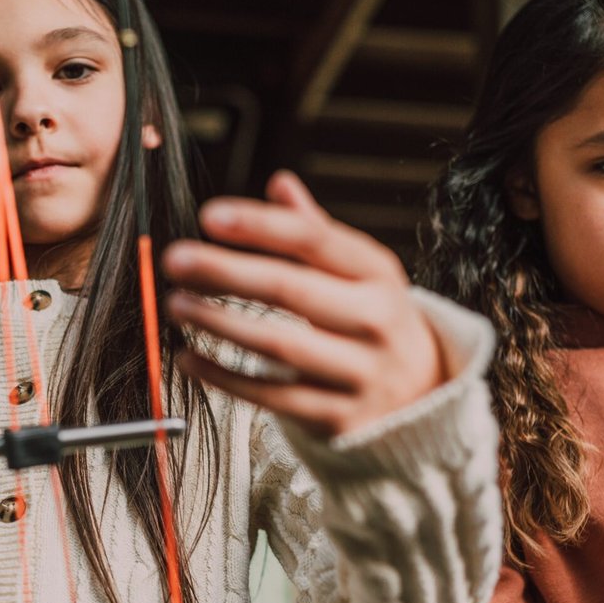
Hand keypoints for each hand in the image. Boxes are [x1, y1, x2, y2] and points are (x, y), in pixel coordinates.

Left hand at [161, 170, 454, 437]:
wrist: (426, 394)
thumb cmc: (375, 321)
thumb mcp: (362, 272)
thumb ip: (317, 232)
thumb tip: (280, 184)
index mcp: (378, 273)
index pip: (314, 240)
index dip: (260, 226)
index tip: (210, 216)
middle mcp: (376, 320)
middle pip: (292, 289)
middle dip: (227, 271)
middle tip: (177, 260)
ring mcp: (362, 372)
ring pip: (280, 345)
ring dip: (220, 323)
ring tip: (177, 304)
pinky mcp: (342, 418)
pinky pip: (273, 397)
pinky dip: (225, 378)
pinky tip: (190, 357)